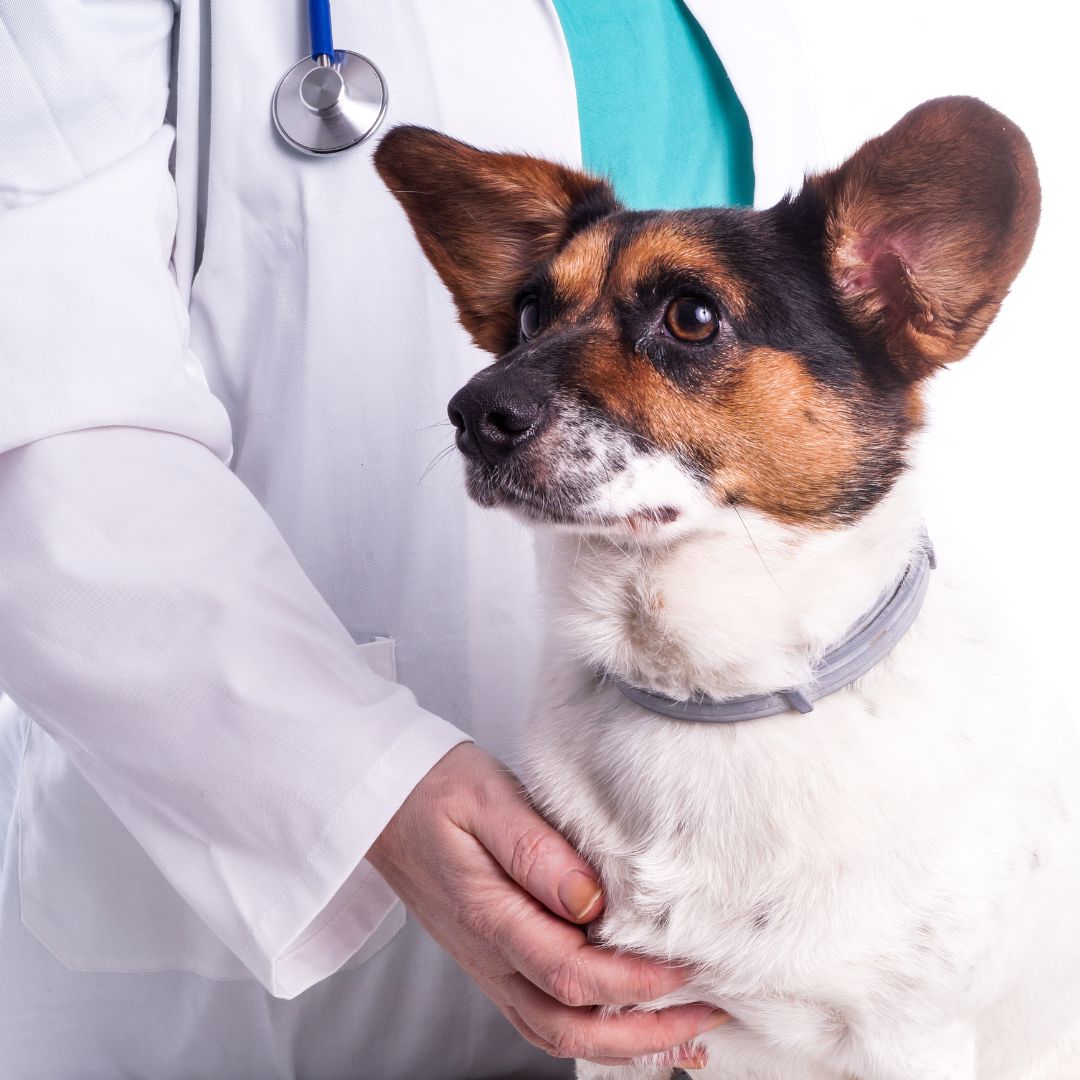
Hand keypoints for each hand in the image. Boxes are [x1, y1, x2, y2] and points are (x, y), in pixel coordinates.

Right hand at [368, 743, 726, 1067]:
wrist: (383, 802)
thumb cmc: (435, 791)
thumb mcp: (487, 798)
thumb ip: (536, 849)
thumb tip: (591, 899)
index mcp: (487, 915)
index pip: (569, 973)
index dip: (632, 982)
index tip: (683, 970)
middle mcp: (487, 955)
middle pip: (566, 1027)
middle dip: (641, 1034)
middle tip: (701, 1017)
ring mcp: (486, 965)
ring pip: (554, 1033)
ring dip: (620, 1043)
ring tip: (679, 1030)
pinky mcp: (490, 960)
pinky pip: (540, 1016)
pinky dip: (589, 1031)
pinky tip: (624, 1018)